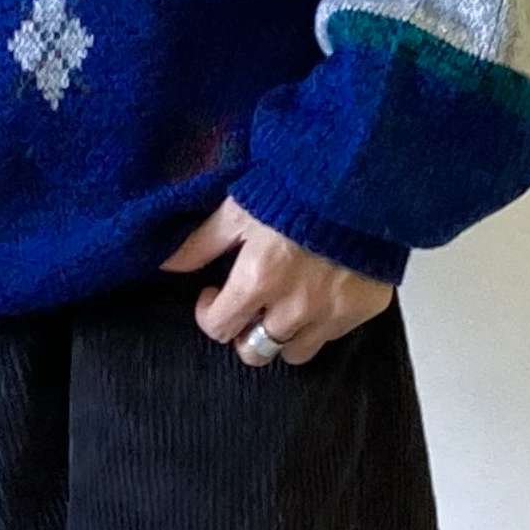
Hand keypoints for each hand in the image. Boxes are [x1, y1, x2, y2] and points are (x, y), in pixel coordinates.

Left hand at [159, 196, 393, 366]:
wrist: (358, 176)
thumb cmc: (295, 188)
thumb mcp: (238, 209)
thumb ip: (201, 243)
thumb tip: (166, 264)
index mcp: (259, 278)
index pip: (219, 328)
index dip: (209, 312)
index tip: (214, 294)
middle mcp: (295, 305)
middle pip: (255, 352)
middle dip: (244, 332)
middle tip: (248, 305)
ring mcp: (332, 312)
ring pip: (294, 353)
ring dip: (282, 333)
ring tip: (283, 301)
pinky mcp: (363, 310)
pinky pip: (332, 337)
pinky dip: (320, 322)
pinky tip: (318, 291)